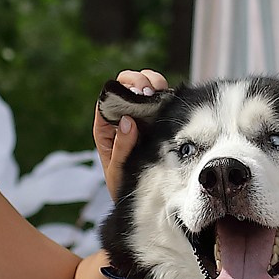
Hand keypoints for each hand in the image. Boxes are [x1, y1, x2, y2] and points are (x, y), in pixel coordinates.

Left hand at [93, 69, 168, 202]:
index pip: (108, 96)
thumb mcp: (117, 170)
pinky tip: (172, 100)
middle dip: (139, 81)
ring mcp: (142, 116)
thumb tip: (127, 121)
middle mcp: (123, 116)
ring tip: (161, 93)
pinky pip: (163, 100)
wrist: (140, 197)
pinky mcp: (158, 119)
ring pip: (147, 86)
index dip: (121, 89)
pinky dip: (169, 95)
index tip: (136, 94)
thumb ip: (120, 147)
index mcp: (106, 126)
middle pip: (128, 84)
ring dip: (155, 84)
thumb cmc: (123, 184)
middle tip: (150, 93)